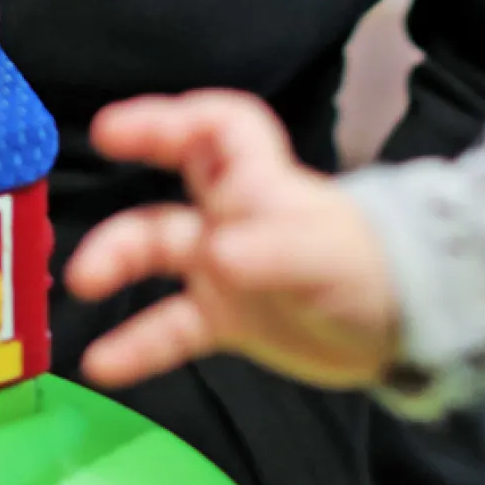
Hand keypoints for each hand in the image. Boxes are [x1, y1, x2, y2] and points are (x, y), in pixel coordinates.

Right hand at [65, 91, 401, 391]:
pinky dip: (138, 343)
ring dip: (120, 266)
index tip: (115, 130)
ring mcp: (223, 268)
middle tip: (89, 234)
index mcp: (262, 183)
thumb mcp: (323, 257)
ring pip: (158, 255)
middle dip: (125, 216)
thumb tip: (216, 254)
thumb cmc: (367, 270)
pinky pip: (171, 325)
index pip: (217, 130)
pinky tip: (103, 364)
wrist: (400, 330)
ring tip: (84, 287)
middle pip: (168, 197)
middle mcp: (232, 217)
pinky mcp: (225, 317)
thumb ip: (271, 253)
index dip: (171, 120)